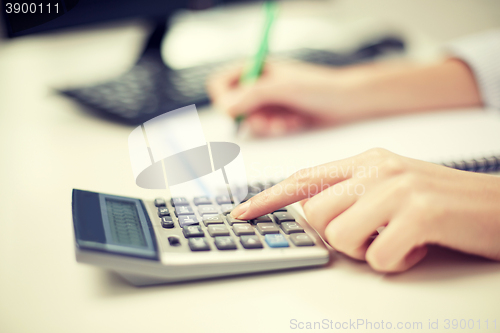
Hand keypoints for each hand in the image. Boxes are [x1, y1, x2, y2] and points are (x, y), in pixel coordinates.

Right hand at [207, 61, 366, 135]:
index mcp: (255, 70)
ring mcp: (269, 103)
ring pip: (251, 122)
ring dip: (267, 126)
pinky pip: (267, 130)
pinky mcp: (278, 118)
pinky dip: (279, 129)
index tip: (233, 111)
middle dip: (251, 117)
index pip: (221, 83)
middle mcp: (259, 86)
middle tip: (266, 121)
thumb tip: (226, 108)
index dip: (223, 98)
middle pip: (234, 107)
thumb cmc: (318, 86)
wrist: (346, 102)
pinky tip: (295, 123)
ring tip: (285, 122)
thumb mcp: (282, 87)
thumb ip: (251, 95)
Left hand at [231, 148, 499, 271]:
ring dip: (367, 249)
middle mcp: (378, 168)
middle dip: (339, 235)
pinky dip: (396, 261)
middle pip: (317, 214)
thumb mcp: (391, 185)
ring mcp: (398, 189)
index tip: (243, 213)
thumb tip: (311, 210)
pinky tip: (418, 246)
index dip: (269, 197)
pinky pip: (377, 256)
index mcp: (367, 160)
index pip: (305, 178)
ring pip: (341, 236)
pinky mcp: (418, 214)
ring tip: (398, 237)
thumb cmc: (442, 202)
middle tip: (374, 232)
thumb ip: (350, 192)